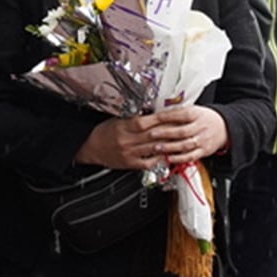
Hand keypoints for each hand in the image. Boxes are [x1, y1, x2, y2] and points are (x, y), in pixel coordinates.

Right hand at [75, 107, 227, 170]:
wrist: (90, 146)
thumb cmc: (104, 132)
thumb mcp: (117, 119)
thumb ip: (134, 118)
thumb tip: (153, 113)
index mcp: (124, 126)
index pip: (149, 121)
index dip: (165, 117)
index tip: (177, 114)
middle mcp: (128, 139)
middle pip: (155, 134)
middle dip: (172, 130)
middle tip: (186, 127)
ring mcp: (130, 152)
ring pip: (154, 148)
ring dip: (170, 145)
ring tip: (182, 140)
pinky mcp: (130, 163)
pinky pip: (149, 162)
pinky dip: (160, 159)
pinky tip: (168, 155)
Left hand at [148, 106, 228, 164]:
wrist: (223, 127)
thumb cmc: (203, 118)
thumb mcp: (192, 110)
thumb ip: (176, 112)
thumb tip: (155, 113)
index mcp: (196, 114)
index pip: (180, 114)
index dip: (166, 117)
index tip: (153, 118)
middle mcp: (200, 127)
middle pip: (182, 131)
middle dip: (165, 133)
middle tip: (151, 134)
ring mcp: (202, 140)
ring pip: (186, 145)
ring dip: (170, 147)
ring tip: (157, 147)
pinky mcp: (203, 151)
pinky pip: (191, 156)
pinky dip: (179, 158)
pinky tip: (169, 158)